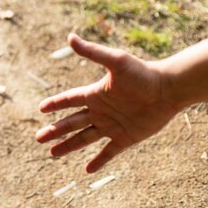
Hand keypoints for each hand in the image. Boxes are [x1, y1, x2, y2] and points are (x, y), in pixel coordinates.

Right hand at [36, 33, 180, 172]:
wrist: (169, 89)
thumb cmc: (143, 73)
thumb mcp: (115, 61)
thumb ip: (92, 52)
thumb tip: (70, 37)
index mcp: (95, 94)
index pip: (69, 100)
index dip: (55, 104)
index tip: (41, 108)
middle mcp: (100, 111)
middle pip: (71, 122)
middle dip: (54, 131)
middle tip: (38, 138)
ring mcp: (112, 125)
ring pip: (84, 138)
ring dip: (68, 146)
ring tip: (52, 153)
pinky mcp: (126, 137)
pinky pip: (108, 151)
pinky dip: (98, 160)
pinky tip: (87, 170)